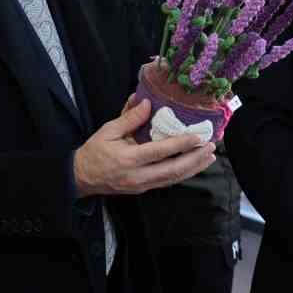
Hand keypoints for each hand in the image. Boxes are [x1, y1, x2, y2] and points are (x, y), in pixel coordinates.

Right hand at [73, 99, 215, 197]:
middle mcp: (138, 176)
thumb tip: (147, 102)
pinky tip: (194, 166)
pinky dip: (183, 174)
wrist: (81, 177)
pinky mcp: (143, 189)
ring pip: (173, 179)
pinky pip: (167, 182)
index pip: (161, 152)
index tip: (197, 137)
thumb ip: (129, 118)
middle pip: (173, 170)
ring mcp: (142, 185)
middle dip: (195, 159)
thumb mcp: (108, 130)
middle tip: (211, 147)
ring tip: (209, 157)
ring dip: (193, 168)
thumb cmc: (94, 151)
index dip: (181, 144)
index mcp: (129, 159)